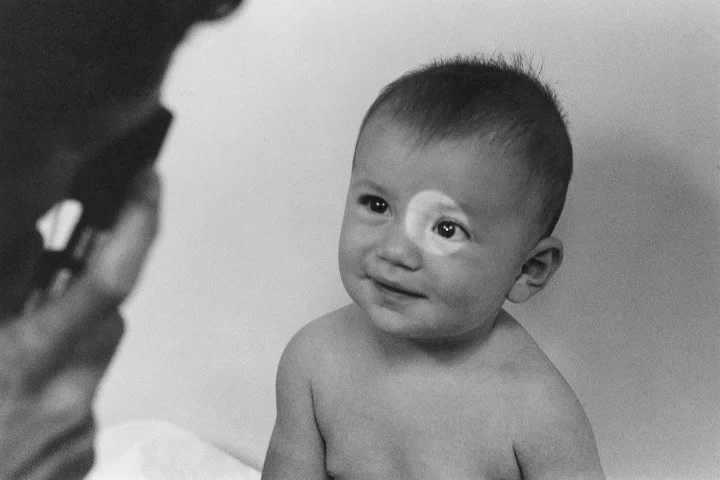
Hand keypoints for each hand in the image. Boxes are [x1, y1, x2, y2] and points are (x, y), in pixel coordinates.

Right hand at [0, 170, 160, 478]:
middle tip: (43, 298)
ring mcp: (78, 433)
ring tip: (10, 369)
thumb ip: (1, 286)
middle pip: (111, 321)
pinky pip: (84, 405)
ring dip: (67, 349)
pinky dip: (60, 392)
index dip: (138, 223)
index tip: (148, 184)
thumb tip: (32, 243)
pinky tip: (16, 411)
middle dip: (86, 301)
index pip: (108, 280)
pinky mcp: (81, 457)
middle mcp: (67, 398)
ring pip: (95, 363)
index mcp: (26, 361)